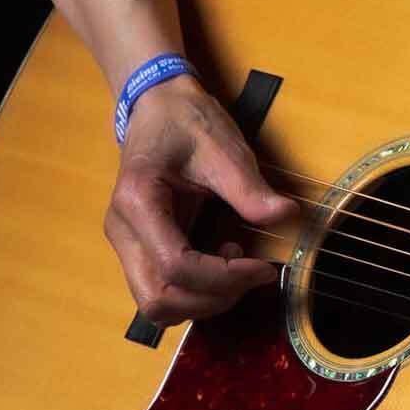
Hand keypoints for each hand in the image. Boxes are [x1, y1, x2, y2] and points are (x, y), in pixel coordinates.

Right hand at [104, 76, 298, 324]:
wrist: (158, 106)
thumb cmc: (186, 123)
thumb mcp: (224, 150)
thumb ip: (251, 190)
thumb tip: (287, 216)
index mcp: (138, 202)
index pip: (175, 266)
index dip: (224, 278)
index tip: (264, 268)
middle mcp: (123, 231)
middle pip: (158, 299)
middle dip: (212, 298)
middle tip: (250, 273)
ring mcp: (126, 243)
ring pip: (157, 303)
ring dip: (203, 298)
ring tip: (235, 263)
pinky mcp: (140, 248)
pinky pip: (163, 288)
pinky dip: (196, 290)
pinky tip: (221, 260)